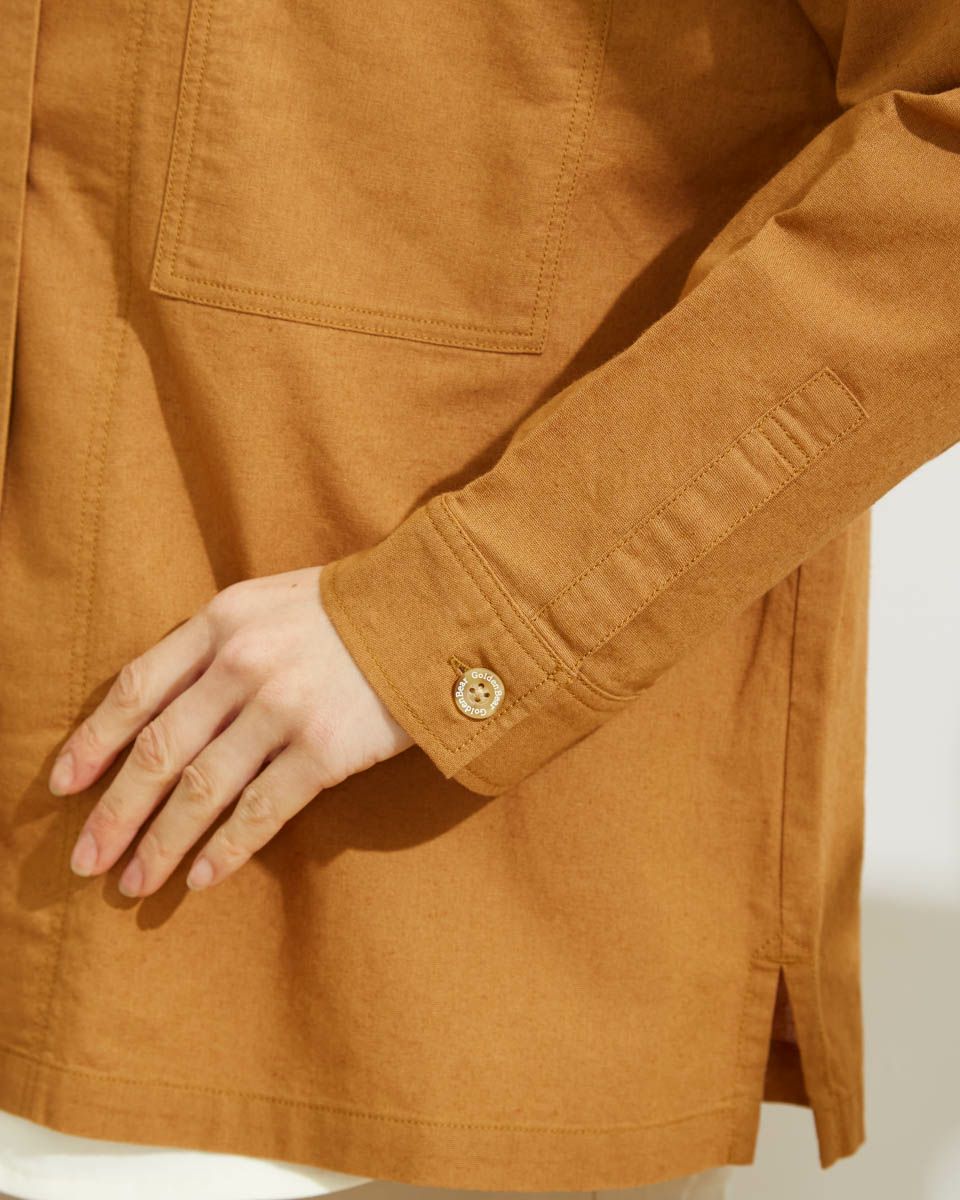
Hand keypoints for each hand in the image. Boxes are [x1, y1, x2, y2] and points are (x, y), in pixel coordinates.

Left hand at [48, 565, 413, 896]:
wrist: (435, 613)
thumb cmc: (350, 610)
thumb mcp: (271, 603)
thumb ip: (217, 643)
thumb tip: (161, 710)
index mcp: (221, 621)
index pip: (136, 688)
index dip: (93, 741)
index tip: (64, 786)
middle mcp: (242, 665)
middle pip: (158, 750)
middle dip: (115, 812)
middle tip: (85, 860)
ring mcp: (284, 708)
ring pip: (202, 790)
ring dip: (160, 843)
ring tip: (134, 883)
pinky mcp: (326, 750)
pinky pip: (260, 811)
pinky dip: (225, 849)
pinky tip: (201, 877)